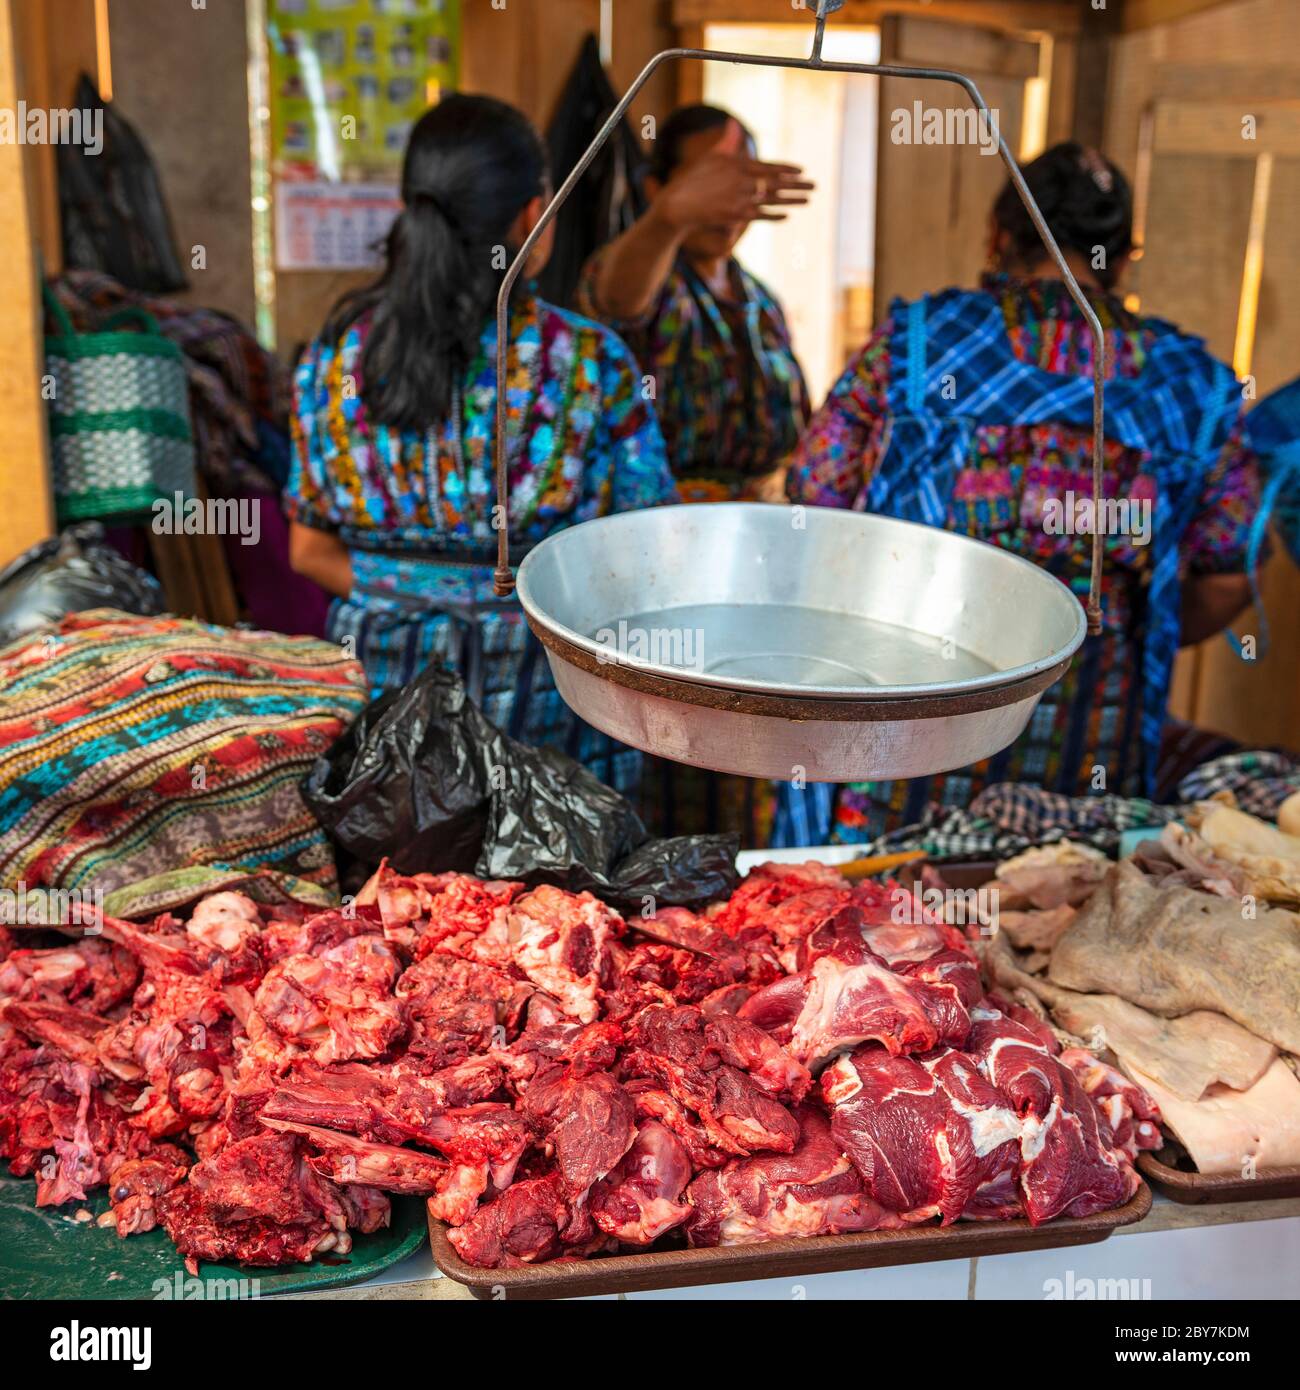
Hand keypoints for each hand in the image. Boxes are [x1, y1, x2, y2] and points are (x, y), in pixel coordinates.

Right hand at [653, 119, 812, 232]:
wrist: (678, 206)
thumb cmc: (693, 180)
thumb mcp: (710, 157)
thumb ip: (727, 142)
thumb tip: (733, 123)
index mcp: (738, 164)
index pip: (768, 166)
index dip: (786, 169)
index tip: (802, 170)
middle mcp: (742, 181)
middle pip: (775, 183)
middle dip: (797, 185)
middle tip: (815, 186)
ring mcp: (740, 199)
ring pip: (772, 200)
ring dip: (792, 200)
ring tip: (808, 200)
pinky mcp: (735, 216)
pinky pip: (760, 215)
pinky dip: (774, 215)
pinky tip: (787, 215)